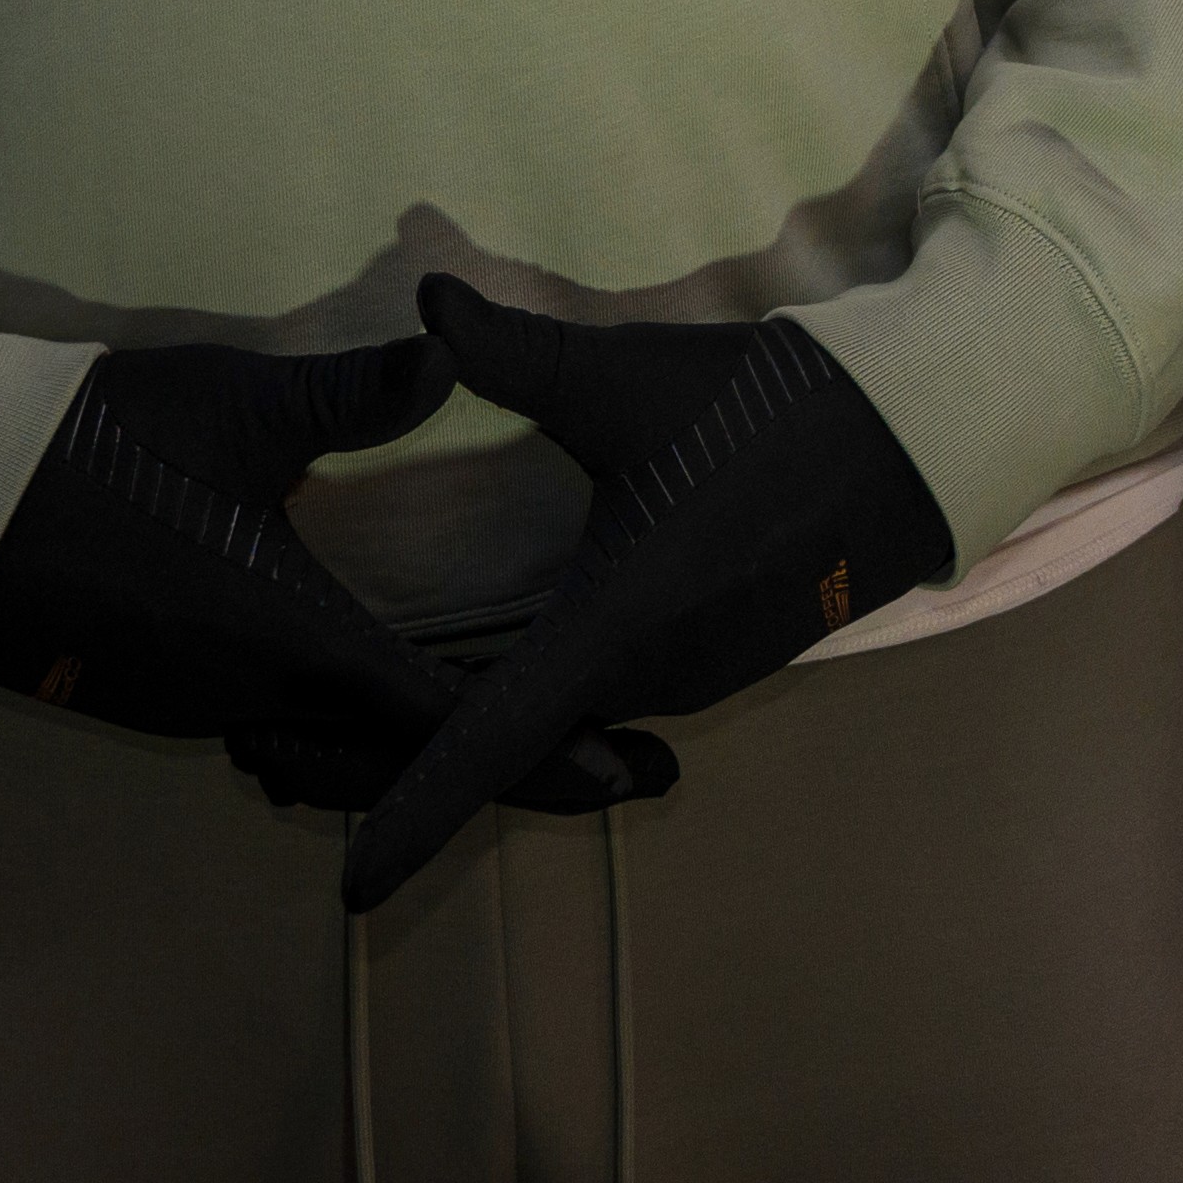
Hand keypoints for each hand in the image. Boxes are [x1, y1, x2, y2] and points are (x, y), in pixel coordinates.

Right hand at [0, 332, 651, 819]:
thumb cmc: (96, 450)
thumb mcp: (235, 407)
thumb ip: (352, 395)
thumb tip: (455, 353)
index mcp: (289, 637)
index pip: (443, 719)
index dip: (544, 748)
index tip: (632, 772)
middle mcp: (251, 697)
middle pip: (401, 758)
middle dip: (510, 773)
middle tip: (616, 773)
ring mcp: (197, 707)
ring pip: (337, 755)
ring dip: (425, 759)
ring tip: (519, 748)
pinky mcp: (156, 696)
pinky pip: (280, 736)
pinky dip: (350, 739)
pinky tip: (381, 709)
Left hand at [336, 279, 957, 914]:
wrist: (906, 437)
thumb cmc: (764, 408)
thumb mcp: (628, 378)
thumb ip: (516, 353)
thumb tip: (423, 298)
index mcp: (615, 627)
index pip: (493, 742)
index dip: (415, 812)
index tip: (349, 884)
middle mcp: (646, 678)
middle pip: (505, 748)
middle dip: (393, 761)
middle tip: (276, 763)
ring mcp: (683, 679)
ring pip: (550, 731)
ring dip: (459, 739)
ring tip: (350, 737)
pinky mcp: (706, 661)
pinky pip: (593, 708)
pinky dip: (523, 717)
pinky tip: (477, 698)